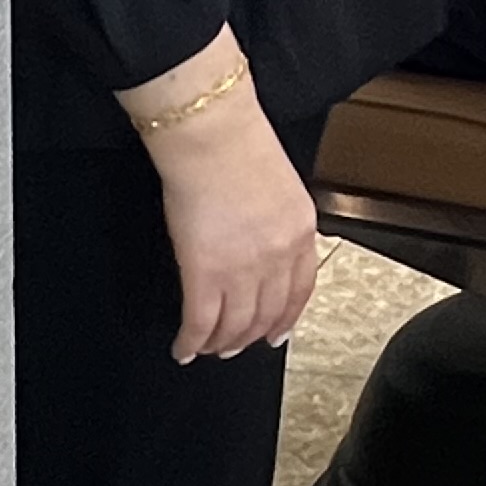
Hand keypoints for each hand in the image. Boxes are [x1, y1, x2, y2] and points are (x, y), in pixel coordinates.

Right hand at [146, 99, 322, 360]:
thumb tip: (267, 251)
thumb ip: (280, 225)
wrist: (212, 137)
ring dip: (221, 343)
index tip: (276, 334)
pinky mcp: (206, 273)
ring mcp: (244, 268)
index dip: (286, 318)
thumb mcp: (282, 189)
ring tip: (209, 348)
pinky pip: (202, 321)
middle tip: (234, 346)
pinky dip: (192, 341)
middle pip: (268, 314)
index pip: (301, 290)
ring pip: (237, 325)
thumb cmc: (240, 148)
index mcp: (302, 231)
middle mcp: (279, 256)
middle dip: (250, 337)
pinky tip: (184, 347)